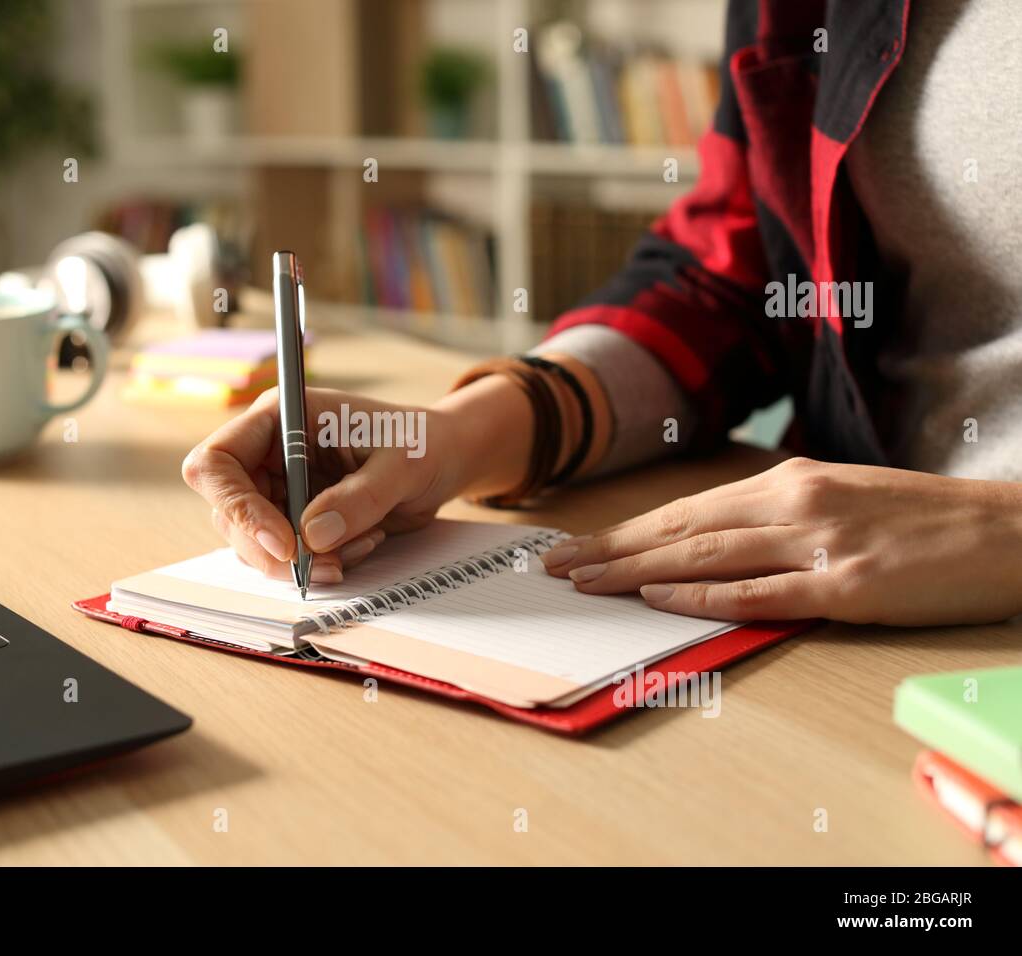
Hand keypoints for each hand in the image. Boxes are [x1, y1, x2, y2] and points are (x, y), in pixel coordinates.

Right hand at [182, 386, 463, 583]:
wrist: (440, 460)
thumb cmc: (419, 442)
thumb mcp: (402, 464)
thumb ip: (360, 497)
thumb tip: (313, 536)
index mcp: (279, 419)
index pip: (217, 462)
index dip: (238, 507)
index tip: (285, 544)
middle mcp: (267, 453)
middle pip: (228, 512)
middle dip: (273, 550)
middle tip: (327, 567)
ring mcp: (277, 488)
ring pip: (252, 542)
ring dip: (300, 563)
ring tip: (358, 548)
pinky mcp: (293, 519)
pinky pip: (284, 556)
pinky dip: (319, 565)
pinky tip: (361, 546)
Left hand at [540, 457, 1021, 624]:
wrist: (1005, 531)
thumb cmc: (917, 520)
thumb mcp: (836, 501)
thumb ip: (772, 519)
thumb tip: (705, 546)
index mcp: (787, 482)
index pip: (685, 510)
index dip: (625, 530)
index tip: (578, 545)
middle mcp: (793, 504)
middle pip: (681, 530)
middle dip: (611, 549)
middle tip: (555, 567)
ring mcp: (819, 544)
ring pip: (706, 558)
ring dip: (637, 572)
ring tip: (585, 584)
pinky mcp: (848, 585)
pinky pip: (761, 593)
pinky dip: (705, 597)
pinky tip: (660, 600)